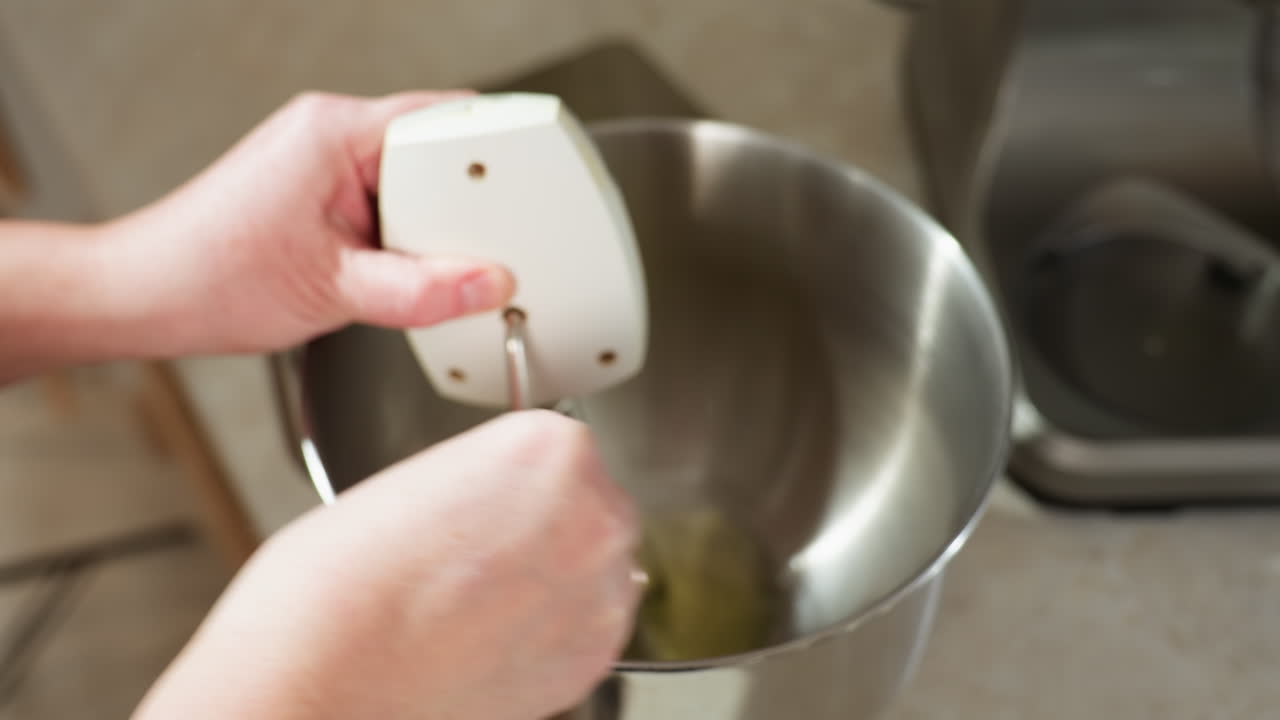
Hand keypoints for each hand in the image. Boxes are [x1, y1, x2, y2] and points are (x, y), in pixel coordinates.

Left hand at [111, 90, 514, 354]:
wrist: (147, 297)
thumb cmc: (210, 277)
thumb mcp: (334, 292)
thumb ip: (420, 291)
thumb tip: (487, 283)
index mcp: (335, 134)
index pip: (445, 117)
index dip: (497, 148)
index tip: (538, 174)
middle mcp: (330, 135)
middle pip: (438, 149)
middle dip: (470, 198)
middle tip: (486, 246)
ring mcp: (323, 161)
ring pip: (415, 180)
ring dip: (436, 222)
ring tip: (435, 265)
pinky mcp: (320, 190)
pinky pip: (389, 200)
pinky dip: (408, 233)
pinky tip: (405, 268)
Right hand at [134, 411, 641, 719]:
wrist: (326, 671)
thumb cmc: (346, 578)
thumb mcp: (423, 478)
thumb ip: (492, 478)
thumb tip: (514, 504)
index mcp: (551, 448)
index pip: (563, 452)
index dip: (518, 484)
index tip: (490, 505)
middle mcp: (594, 514)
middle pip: (592, 507)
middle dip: (548, 530)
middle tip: (482, 555)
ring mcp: (600, 590)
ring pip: (596, 572)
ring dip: (553, 582)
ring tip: (478, 601)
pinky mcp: (593, 658)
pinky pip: (587, 631)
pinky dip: (549, 634)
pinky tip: (489, 636)